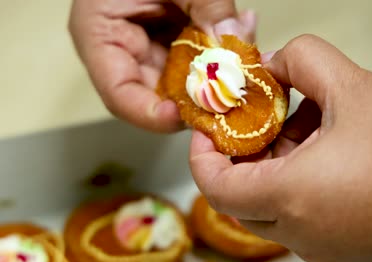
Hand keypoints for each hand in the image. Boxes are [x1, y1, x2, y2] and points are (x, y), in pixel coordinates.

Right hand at [69, 0, 255, 132]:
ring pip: (185, 79)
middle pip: (159, 94)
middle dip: (199, 95)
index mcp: (101, 37)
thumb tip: (237, 44)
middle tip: (233, 90)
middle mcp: (124, 50)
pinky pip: (197, 57)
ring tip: (245, 51)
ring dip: (217, 72)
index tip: (188, 115)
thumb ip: (206, 7)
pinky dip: (220, 50)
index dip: (152, 115)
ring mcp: (150, 46)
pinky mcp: (170, 39)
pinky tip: (241, 33)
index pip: (120, 96)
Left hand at [190, 34, 371, 261]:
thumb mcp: (355, 87)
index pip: (216, 188)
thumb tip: (275, 64)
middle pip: (242, 197)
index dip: (202, 156)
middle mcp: (301, 234)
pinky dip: (298, 190)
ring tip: (306, 133)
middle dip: (242, 157)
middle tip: (260, 124)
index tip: (208, 130)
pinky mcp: (342, 254)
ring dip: (275, 170)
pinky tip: (327, 159)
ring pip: (272, 209)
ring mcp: (322, 250)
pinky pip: (300, 221)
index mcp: (292, 197)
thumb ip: (303, 60)